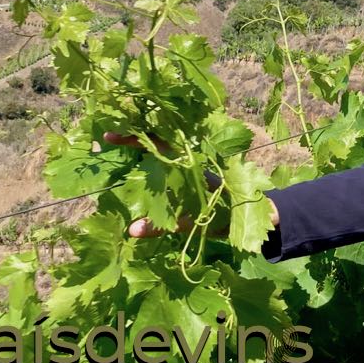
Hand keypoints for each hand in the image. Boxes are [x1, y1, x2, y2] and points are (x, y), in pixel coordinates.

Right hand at [101, 131, 278, 238]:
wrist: (255, 215)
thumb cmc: (228, 213)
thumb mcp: (194, 220)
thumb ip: (163, 224)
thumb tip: (131, 230)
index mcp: (189, 162)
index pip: (157, 142)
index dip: (133, 137)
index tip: (110, 134)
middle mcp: (190, 158)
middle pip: (159, 138)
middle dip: (135, 133)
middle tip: (108, 132)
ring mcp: (192, 165)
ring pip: (164, 147)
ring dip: (144, 143)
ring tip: (118, 142)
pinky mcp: (194, 175)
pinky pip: (170, 162)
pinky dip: (153, 160)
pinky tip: (139, 165)